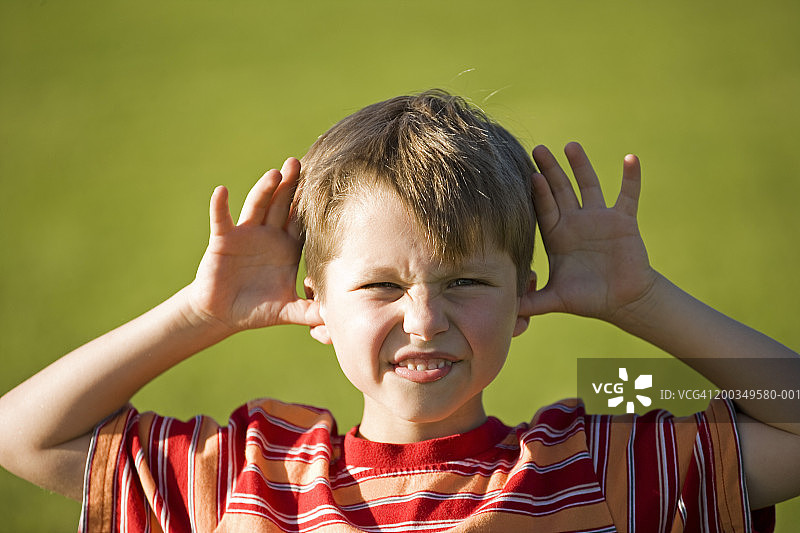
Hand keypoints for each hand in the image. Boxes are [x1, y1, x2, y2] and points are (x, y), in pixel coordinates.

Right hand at [187, 157, 321, 332]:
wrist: (224, 314)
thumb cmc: (258, 309)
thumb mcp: (288, 311)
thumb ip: (311, 312)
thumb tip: (337, 320)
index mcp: (288, 247)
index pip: (303, 221)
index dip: (312, 205)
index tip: (326, 183)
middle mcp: (269, 234)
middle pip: (282, 205)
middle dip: (291, 185)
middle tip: (300, 163)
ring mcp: (246, 234)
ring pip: (258, 206)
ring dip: (265, 189)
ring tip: (275, 174)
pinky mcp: (223, 239)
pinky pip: (222, 219)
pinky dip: (221, 205)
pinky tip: (222, 191)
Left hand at [524, 143, 658, 322]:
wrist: (622, 301)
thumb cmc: (588, 299)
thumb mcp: (555, 300)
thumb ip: (531, 302)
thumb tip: (504, 311)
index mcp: (557, 236)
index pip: (543, 209)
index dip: (538, 193)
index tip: (529, 175)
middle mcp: (575, 222)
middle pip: (560, 190)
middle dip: (550, 171)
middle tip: (538, 149)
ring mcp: (599, 218)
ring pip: (588, 186)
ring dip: (580, 166)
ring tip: (570, 146)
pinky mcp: (623, 220)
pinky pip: (628, 195)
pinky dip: (630, 177)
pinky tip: (630, 158)